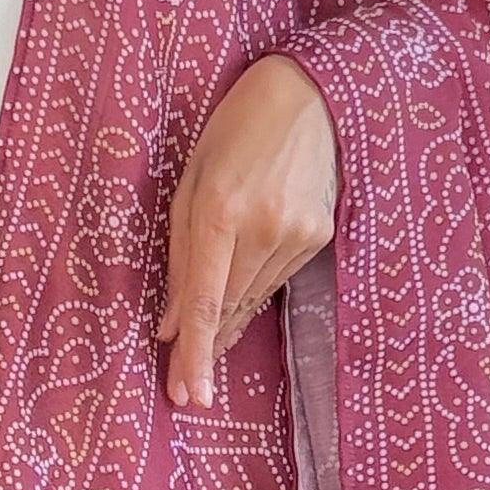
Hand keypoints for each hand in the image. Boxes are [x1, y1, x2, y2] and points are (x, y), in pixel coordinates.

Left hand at [156, 54, 336, 408]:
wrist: (311, 95)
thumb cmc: (235, 129)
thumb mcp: (191, 181)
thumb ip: (179, 253)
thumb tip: (169, 322)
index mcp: (221, 208)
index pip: (203, 298)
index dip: (194, 351)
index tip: (187, 393)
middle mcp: (263, 227)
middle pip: (229, 307)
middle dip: (205, 350)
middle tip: (186, 389)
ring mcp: (298, 234)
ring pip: (253, 298)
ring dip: (228, 321)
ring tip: (208, 345)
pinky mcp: (321, 236)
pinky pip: (277, 278)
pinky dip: (254, 289)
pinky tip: (242, 290)